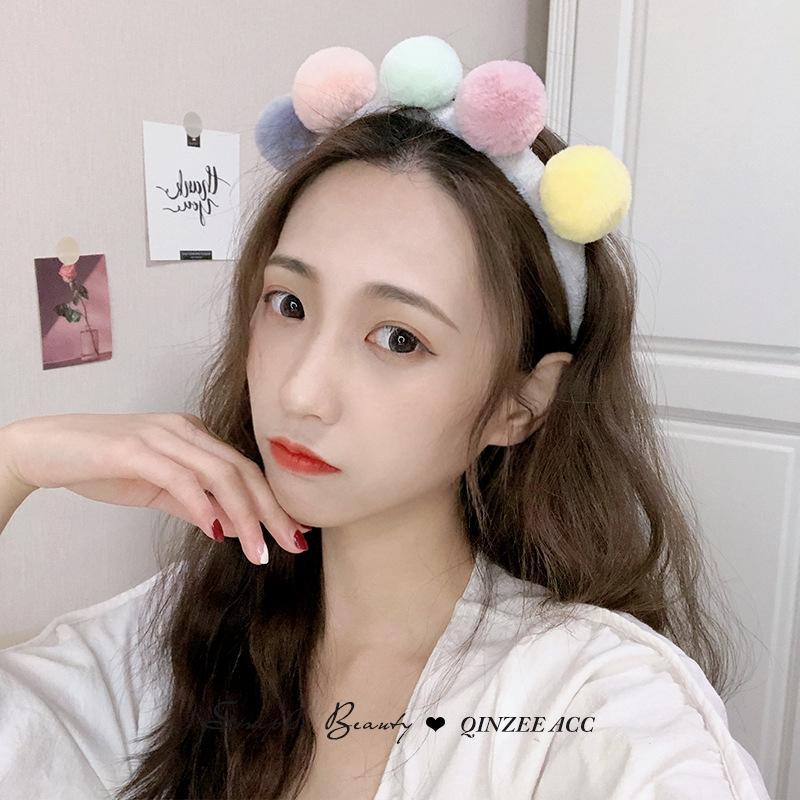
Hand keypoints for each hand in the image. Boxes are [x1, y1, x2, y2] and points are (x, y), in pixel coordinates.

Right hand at [1, 412, 310, 563]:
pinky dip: (202, 505)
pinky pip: (179, 478)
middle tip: (293, 544)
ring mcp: (162, 436)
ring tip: (260, 551)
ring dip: (245, 515)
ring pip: (219, 474)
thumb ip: (193, 504)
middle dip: (271, 510)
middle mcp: (185, 430)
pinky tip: (217, 532)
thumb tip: (230, 527)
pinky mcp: (135, 449)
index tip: (295, 530)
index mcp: (194, 436)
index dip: (273, 500)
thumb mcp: (156, 489)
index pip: (244, 469)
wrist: (46, 449)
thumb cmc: (102, 466)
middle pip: (242, 470)